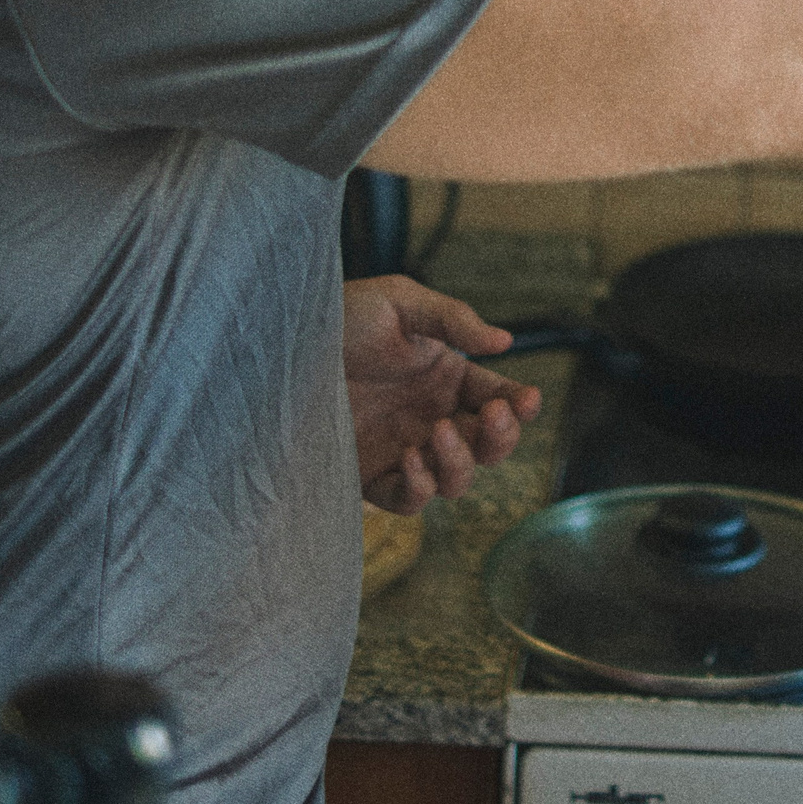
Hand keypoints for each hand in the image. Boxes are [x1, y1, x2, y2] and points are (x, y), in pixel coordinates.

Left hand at [341, 274, 543, 512]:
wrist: (275, 351)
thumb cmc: (334, 319)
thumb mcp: (398, 302)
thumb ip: (453, 319)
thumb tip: (503, 342)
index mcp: (445, 377)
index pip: (499, 397)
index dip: (521, 405)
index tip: (527, 400)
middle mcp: (430, 418)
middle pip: (489, 447)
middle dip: (502, 437)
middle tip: (491, 417)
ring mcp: (402, 450)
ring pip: (456, 481)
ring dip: (461, 462)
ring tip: (438, 434)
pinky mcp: (369, 477)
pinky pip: (410, 501)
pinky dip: (421, 487)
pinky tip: (411, 458)